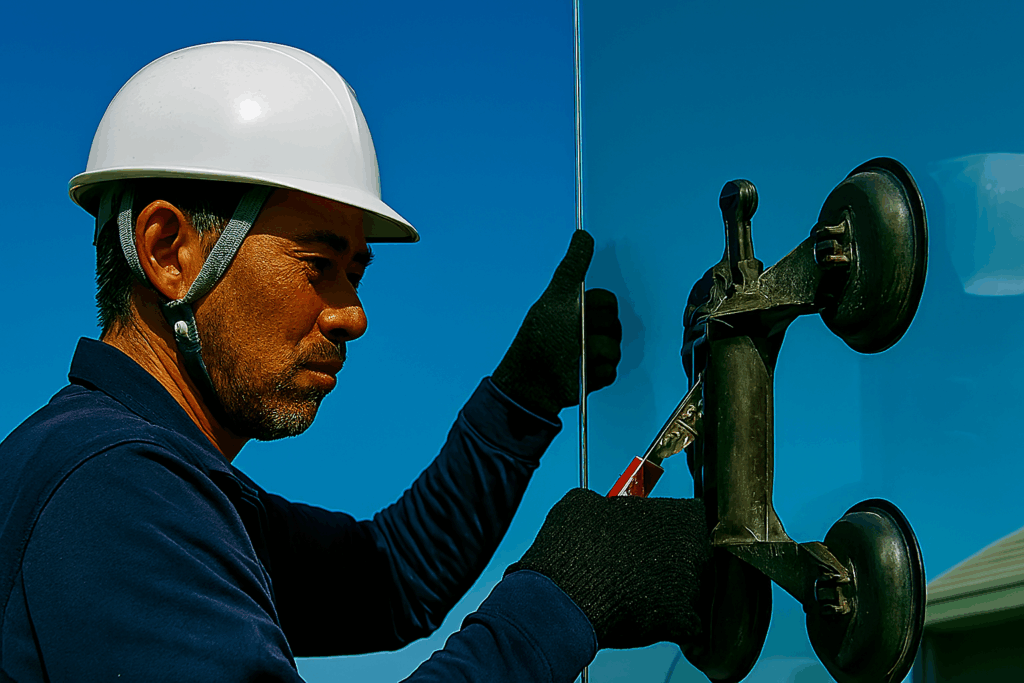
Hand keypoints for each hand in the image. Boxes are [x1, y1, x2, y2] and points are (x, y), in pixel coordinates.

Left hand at [492, 231, 621, 417]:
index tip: (582, 311)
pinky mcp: (597, 376)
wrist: (533, 382)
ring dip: (594, 354)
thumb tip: (583, 235)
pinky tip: (580, 373)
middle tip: (575, 336)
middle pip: (615, 324)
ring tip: (575, 357)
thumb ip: (573, 266)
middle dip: (596, 331)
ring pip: (615, 349)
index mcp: (579, 308)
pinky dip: (596, 373)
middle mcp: (588, 329)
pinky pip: (612, 371)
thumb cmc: (541, 337)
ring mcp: (594, 354)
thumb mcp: (558, 297)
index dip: (598, 306)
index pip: (608, 301)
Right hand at [506, 489, 711, 649]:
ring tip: (636, 592)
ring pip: (690, 589)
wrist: (562, 599)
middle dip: (674, 559)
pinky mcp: (683, 623)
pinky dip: (668, 622)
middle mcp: (695, 551)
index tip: (655, 533)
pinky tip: (642, 615)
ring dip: (671, 591)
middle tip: (642, 564)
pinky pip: (685, 622)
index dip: (672, 524)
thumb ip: (611, 502)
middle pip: (696, 553)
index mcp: (680, 517)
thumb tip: (609, 507)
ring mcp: (692, 589)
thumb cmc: (574, 548)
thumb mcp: (584, 503)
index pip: (693, 516)